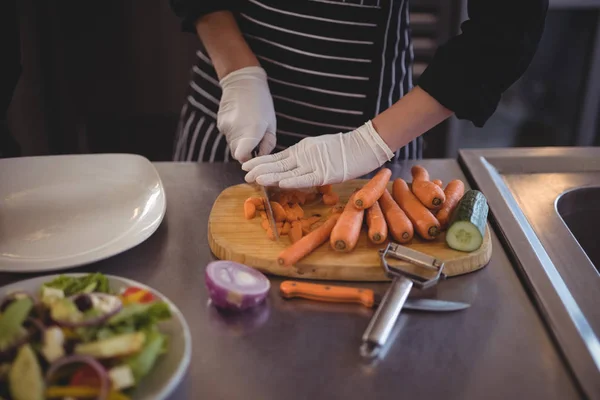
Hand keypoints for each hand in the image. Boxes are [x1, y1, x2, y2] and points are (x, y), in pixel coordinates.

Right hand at [218, 66, 275, 162]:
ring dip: (240, 142)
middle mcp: (236, 131)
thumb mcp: (271, 124)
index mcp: (251, 132)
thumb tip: (262, 157)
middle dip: (246, 152)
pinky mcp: (220, 124)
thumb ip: (267, 144)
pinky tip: (240, 121)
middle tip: (255, 142)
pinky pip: (228, 135)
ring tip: (248, 127)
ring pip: (232, 145)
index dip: (249, 160)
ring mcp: (226, 128)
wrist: (242, 83)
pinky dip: (234, 133)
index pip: (243, 158)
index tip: (255, 155)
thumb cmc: (261, 103)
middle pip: (237, 154)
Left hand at [242, 121, 393, 187]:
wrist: (364, 145)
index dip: (262, 163)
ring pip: (288, 171)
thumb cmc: (344, 150)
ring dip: (270, 176)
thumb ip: (305, 158)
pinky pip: (305, 178)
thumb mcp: (319, 150)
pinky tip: (278, 182)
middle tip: (244, 175)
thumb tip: (290, 168)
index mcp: (302, 150)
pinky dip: (292, 181)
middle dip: (260, 170)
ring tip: (254, 179)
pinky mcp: (324, 172)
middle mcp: (304, 156)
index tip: (247, 167)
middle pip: (279, 164)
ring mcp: (314, 164)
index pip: (278, 158)